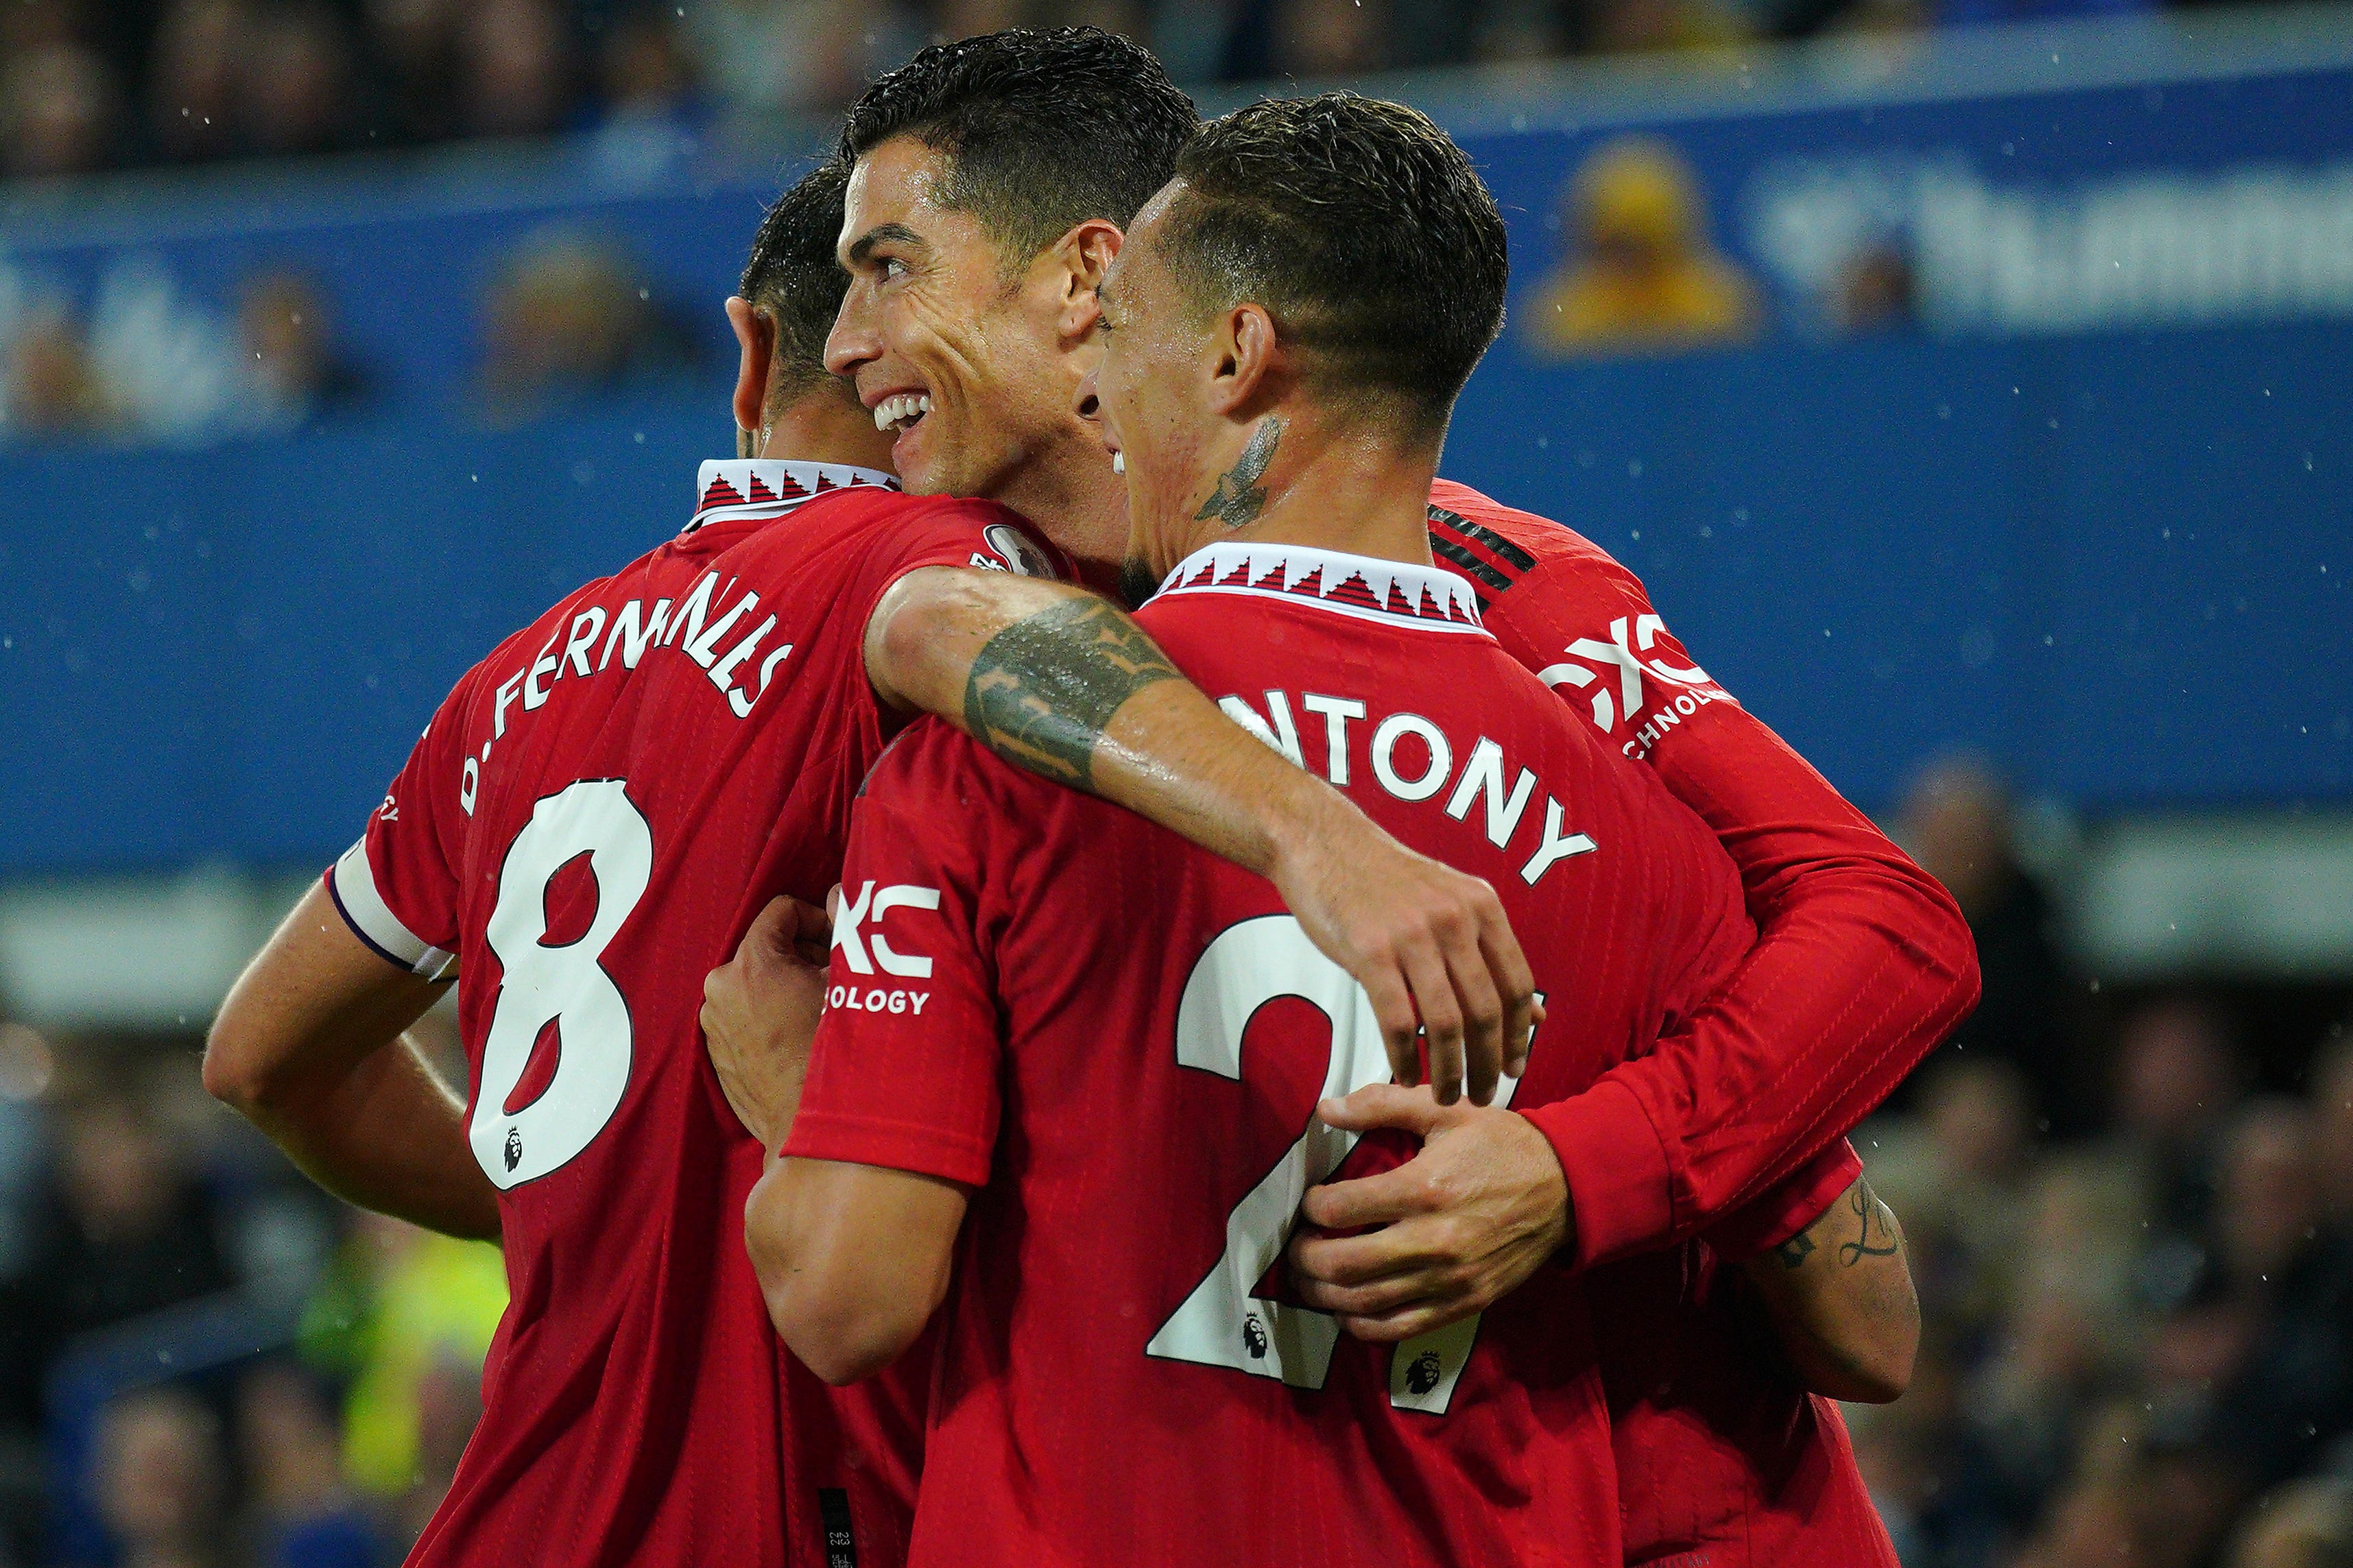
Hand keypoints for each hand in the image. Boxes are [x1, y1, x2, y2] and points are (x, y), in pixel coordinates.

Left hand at [701, 895, 830, 1147]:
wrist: (815, 1130)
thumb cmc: (834, 1056)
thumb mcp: (850, 982)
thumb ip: (842, 926)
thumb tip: (838, 894)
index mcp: (749, 965)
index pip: (781, 910)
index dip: (817, 920)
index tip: (839, 945)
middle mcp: (720, 991)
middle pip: (766, 948)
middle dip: (802, 957)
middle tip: (834, 981)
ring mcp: (714, 1026)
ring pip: (755, 984)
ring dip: (785, 988)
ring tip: (818, 1013)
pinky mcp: (716, 1056)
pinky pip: (745, 1017)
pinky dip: (770, 1017)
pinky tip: (799, 1038)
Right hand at [1269, 807, 1538, 1106]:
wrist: (1324, 842)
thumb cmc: (1386, 881)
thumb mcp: (1450, 903)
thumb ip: (1489, 955)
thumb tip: (1534, 1016)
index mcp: (1482, 906)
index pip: (1516, 984)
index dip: (1519, 1036)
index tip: (1516, 1069)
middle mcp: (1454, 918)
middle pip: (1485, 1010)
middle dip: (1489, 1065)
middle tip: (1483, 1096)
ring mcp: (1412, 934)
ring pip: (1445, 1023)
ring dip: (1450, 1071)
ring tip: (1446, 1095)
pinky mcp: (1370, 951)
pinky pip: (1397, 1020)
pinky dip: (1405, 1057)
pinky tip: (1406, 1074)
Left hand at [1286, 1083, 1570, 1341]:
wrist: (1566, 1189)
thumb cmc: (1501, 1144)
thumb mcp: (1446, 1111)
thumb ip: (1381, 1105)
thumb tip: (1324, 1109)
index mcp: (1424, 1187)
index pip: (1342, 1208)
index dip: (1315, 1205)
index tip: (1315, 1200)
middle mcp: (1433, 1240)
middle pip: (1344, 1264)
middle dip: (1306, 1257)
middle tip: (1299, 1246)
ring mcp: (1448, 1279)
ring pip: (1365, 1302)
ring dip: (1325, 1294)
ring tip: (1311, 1278)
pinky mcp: (1462, 1304)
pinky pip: (1399, 1328)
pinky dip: (1362, 1326)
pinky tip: (1347, 1310)